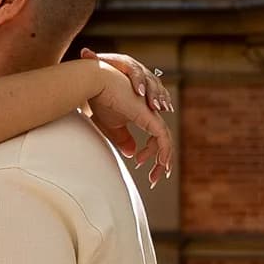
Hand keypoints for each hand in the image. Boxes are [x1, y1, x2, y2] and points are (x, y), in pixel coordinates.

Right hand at [80, 52, 174, 188]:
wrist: (97, 83)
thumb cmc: (101, 100)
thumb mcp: (111, 126)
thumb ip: (122, 138)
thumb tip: (131, 152)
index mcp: (143, 116)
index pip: (156, 138)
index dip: (151, 154)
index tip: (139, 164)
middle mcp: (150, 115)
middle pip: (164, 142)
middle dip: (161, 162)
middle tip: (154, 179)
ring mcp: (151, 114)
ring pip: (166, 141)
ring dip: (163, 161)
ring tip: (155, 174)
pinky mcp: (149, 115)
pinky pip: (162, 136)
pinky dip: (164, 151)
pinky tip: (162, 163)